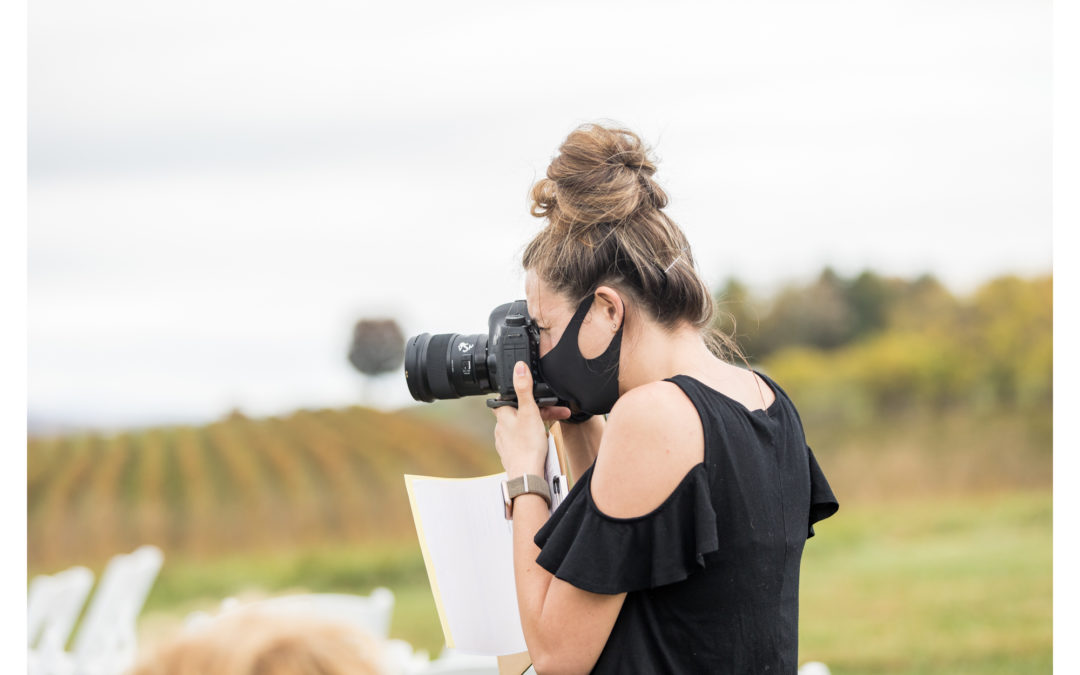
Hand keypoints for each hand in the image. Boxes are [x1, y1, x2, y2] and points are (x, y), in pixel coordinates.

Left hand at [492, 362, 568, 478]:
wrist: (527, 475)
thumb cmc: (527, 446)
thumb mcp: (529, 411)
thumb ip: (524, 388)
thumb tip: (518, 367)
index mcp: (502, 415)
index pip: (507, 397)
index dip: (520, 393)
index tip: (533, 394)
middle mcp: (500, 427)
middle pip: (519, 412)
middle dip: (538, 410)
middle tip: (554, 412)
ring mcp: (506, 442)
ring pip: (523, 426)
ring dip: (538, 424)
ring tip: (553, 427)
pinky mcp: (513, 453)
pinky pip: (524, 440)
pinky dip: (534, 437)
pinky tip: (544, 441)